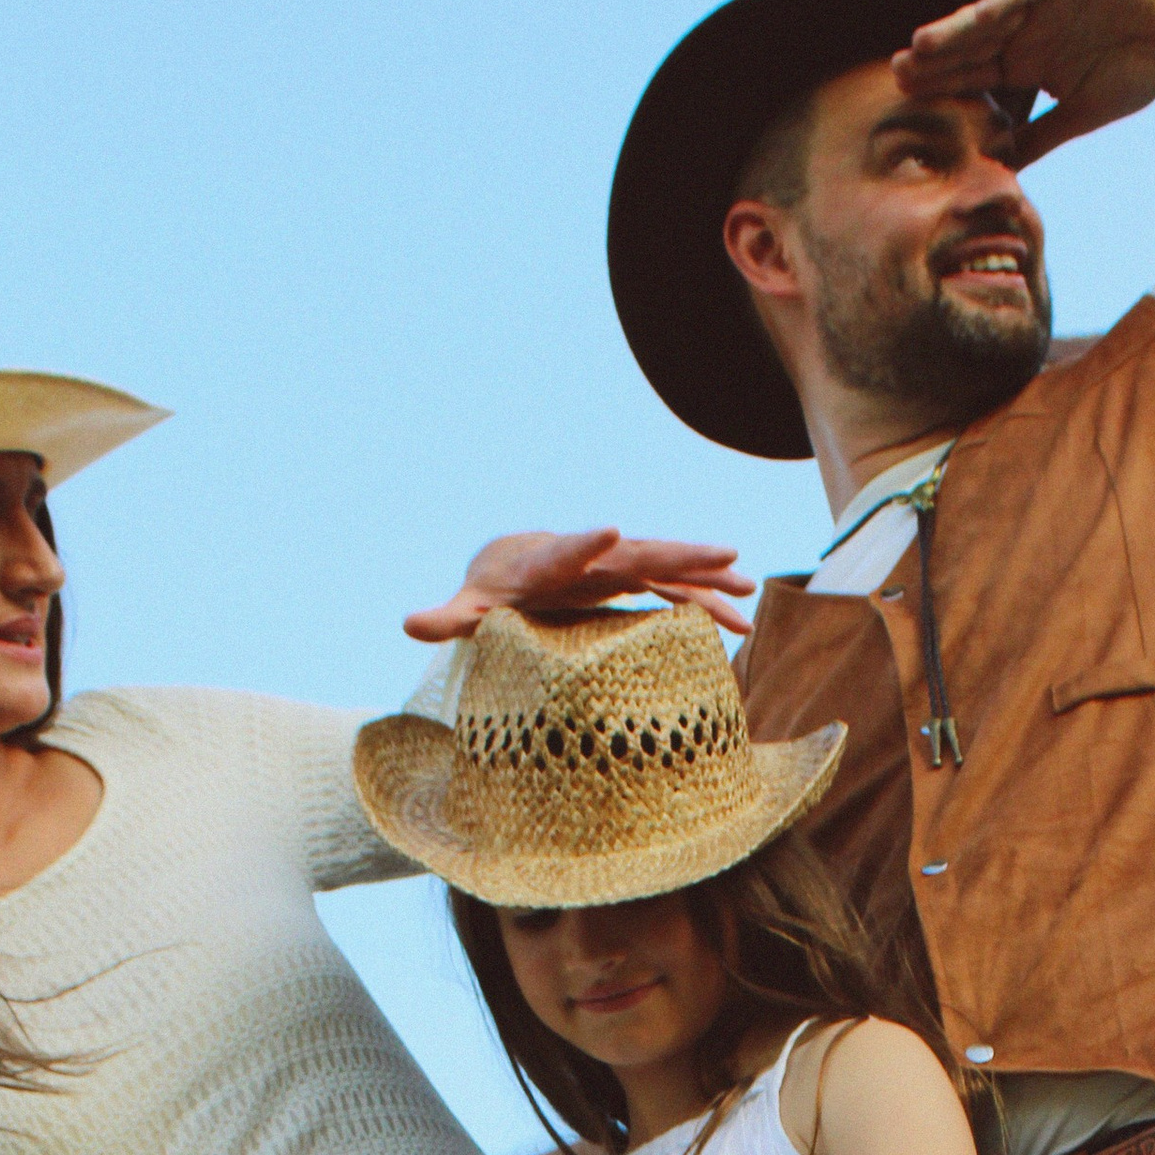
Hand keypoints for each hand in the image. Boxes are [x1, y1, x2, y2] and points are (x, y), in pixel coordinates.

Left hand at [403, 528, 754, 644]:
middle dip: (677, 553)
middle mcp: (591, 557)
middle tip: (722, 551)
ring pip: (667, 568)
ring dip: (707, 576)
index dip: (586, 543)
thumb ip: (446, 618)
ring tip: (748, 588)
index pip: (567, 551)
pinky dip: (707, 601)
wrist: (517, 565)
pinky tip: (742, 619)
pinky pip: (676, 591)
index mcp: (548, 563)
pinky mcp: (634, 583)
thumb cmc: (492, 591)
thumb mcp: (470, 610)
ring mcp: (618, 567)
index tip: (613, 531)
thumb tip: (406, 623)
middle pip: (636, 554)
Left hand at [896, 0, 1154, 163]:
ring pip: (987, 20)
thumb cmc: (1134, 70)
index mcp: (1025, 65)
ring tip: (919, 47)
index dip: (945, 89)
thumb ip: (1040, 137)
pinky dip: (1000, 5)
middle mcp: (1023, 33)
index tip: (910, 105)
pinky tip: (974, 18)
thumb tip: (1003, 170)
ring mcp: (1038, 4)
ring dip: (955, 33)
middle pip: (971, 49)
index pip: (976, 78)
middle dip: (936, 62)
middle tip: (897, 76)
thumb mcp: (1081, 114)